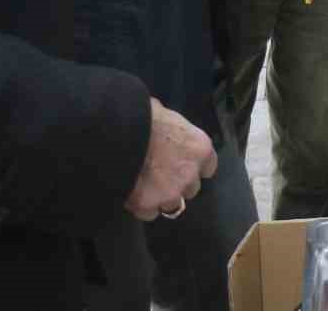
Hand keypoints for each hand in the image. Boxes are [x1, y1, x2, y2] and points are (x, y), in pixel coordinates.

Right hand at [124, 98, 217, 221]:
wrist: (119, 133)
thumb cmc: (143, 115)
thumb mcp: (166, 114)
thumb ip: (173, 129)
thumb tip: (165, 125)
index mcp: (199, 148)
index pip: (208, 167)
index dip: (195, 167)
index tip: (184, 165)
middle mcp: (190, 175)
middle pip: (191, 188)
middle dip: (178, 184)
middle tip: (160, 175)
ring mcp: (170, 193)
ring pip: (172, 205)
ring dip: (161, 198)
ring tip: (144, 186)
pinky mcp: (148, 205)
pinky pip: (148, 212)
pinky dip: (141, 206)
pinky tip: (131, 192)